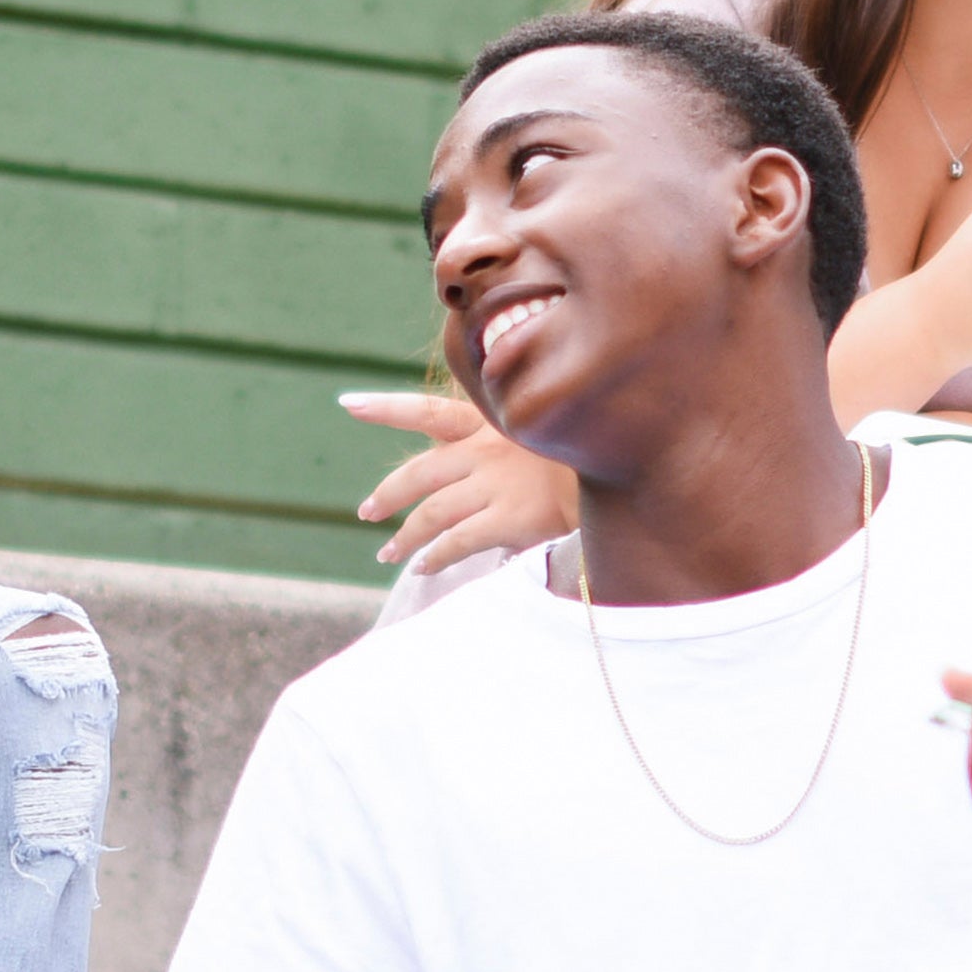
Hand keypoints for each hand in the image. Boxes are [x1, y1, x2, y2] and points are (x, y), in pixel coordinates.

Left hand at [342, 392, 576, 573]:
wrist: (624, 471)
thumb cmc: (584, 453)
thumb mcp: (541, 431)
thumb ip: (507, 444)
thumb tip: (481, 462)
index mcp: (490, 422)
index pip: (428, 411)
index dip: (386, 408)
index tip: (347, 404)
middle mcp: (486, 450)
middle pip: (419, 473)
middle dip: (388, 494)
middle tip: (368, 511)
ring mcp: (496, 484)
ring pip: (432, 513)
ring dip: (406, 537)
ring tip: (390, 552)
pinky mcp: (510, 517)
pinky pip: (457, 542)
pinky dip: (435, 557)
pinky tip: (423, 566)